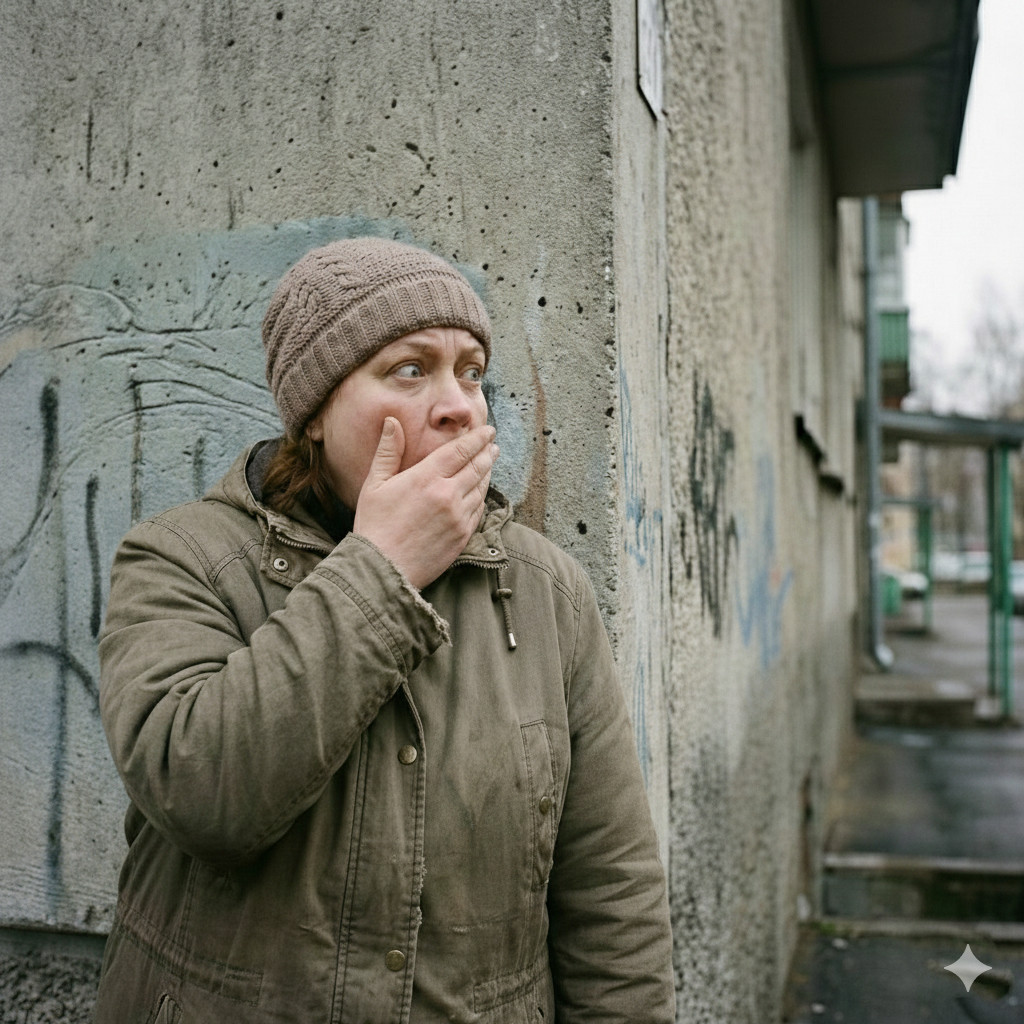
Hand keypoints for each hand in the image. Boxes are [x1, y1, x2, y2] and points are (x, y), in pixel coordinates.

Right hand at [353, 418, 497, 589]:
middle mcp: (447, 495)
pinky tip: (480, 492)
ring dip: (488, 473)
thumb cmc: (374, 526)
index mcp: (426, 478)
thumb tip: (392, 422)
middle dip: (487, 452)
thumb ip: (387, 451)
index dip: (477, 438)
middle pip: (476, 467)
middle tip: (493, 444)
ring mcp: (458, 517)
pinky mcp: (463, 536)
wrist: (383, 569)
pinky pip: (478, 510)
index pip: (460, 450)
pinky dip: (482, 497)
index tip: (487, 430)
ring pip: (481, 488)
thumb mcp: (374, 485)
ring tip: (490, 463)